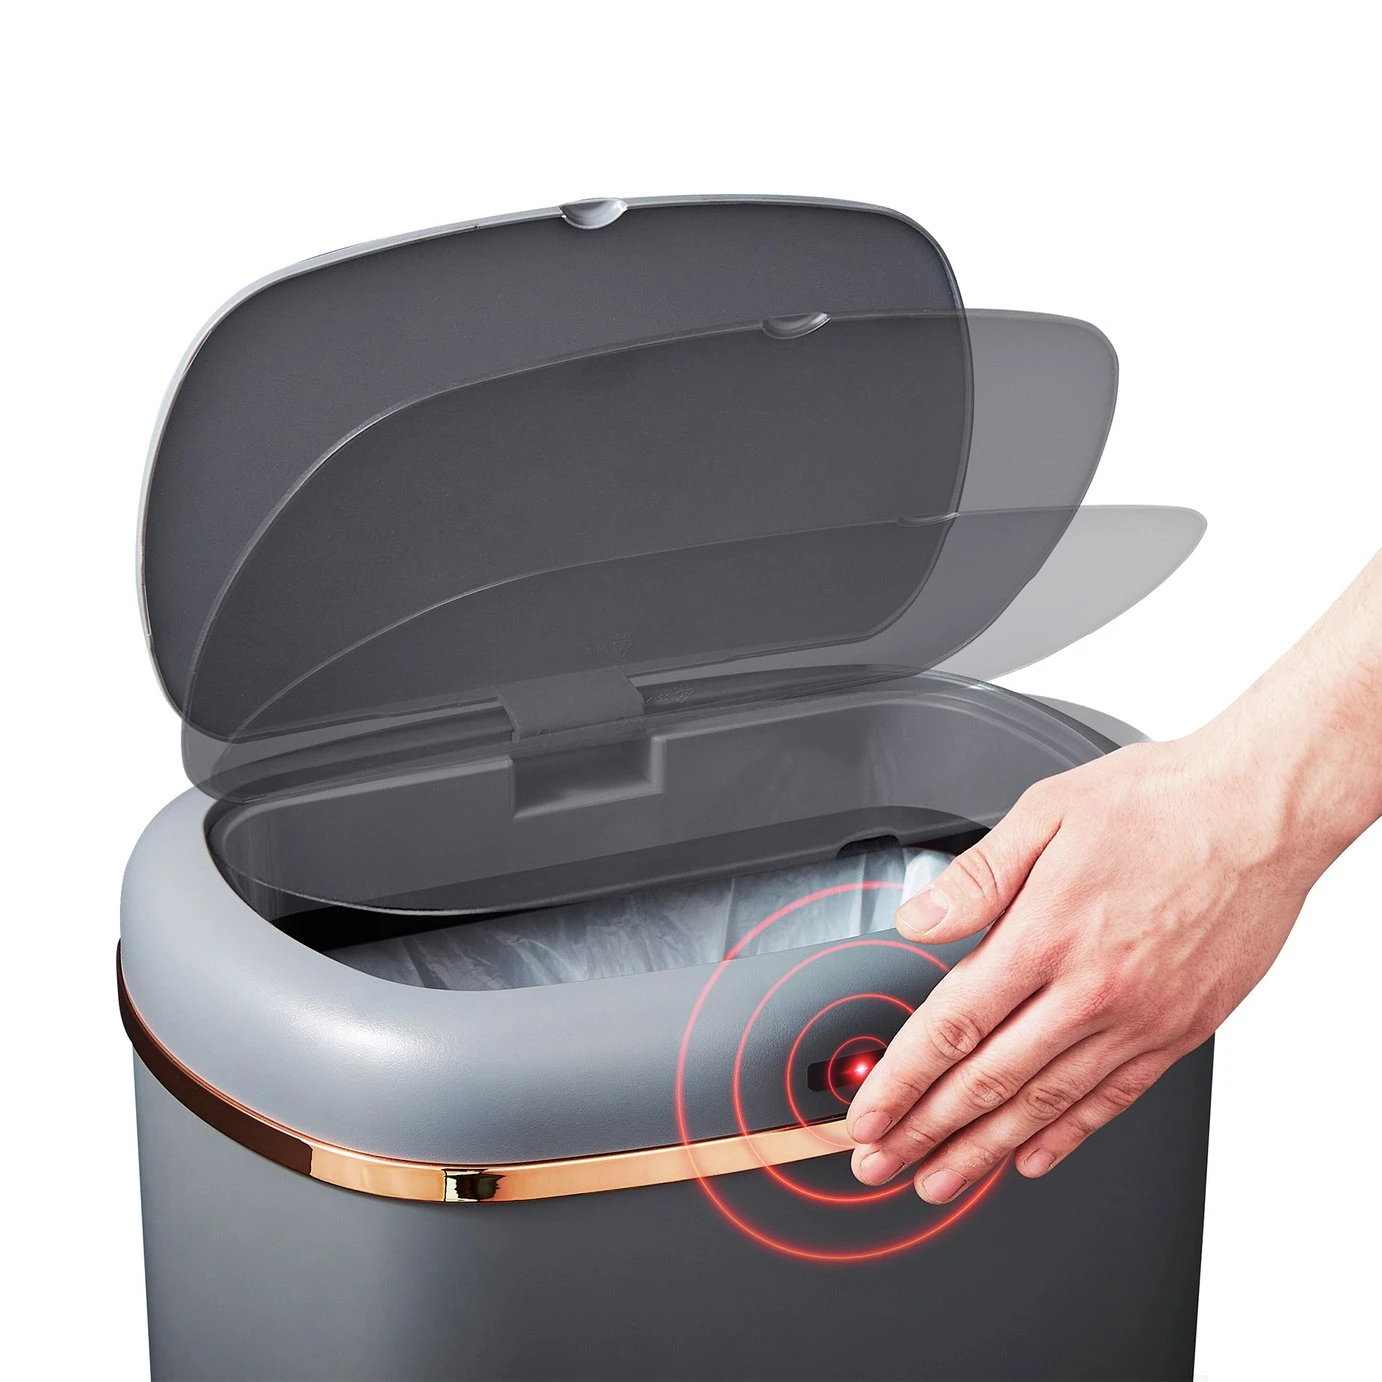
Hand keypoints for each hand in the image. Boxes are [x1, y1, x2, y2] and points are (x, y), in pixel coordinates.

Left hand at [846, 728, 1319, 1199]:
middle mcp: (1090, 989)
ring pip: (1045, 1103)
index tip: (868, 1113)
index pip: (953, 1026)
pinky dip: (1067, 1135)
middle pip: (988, 1080)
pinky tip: (1031, 1157)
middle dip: (923, 1130)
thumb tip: (916, 920)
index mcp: (1046, 934)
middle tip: (879, 1162)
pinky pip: (1113, 1099)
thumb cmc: (1158, 803)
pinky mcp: (1179, 1031)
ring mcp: (1138, 1018)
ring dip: (984, 1150)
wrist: (1261, 814)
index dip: (901, 1081)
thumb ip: (975, 877)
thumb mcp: (1046, 812)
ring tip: (938, 1179)